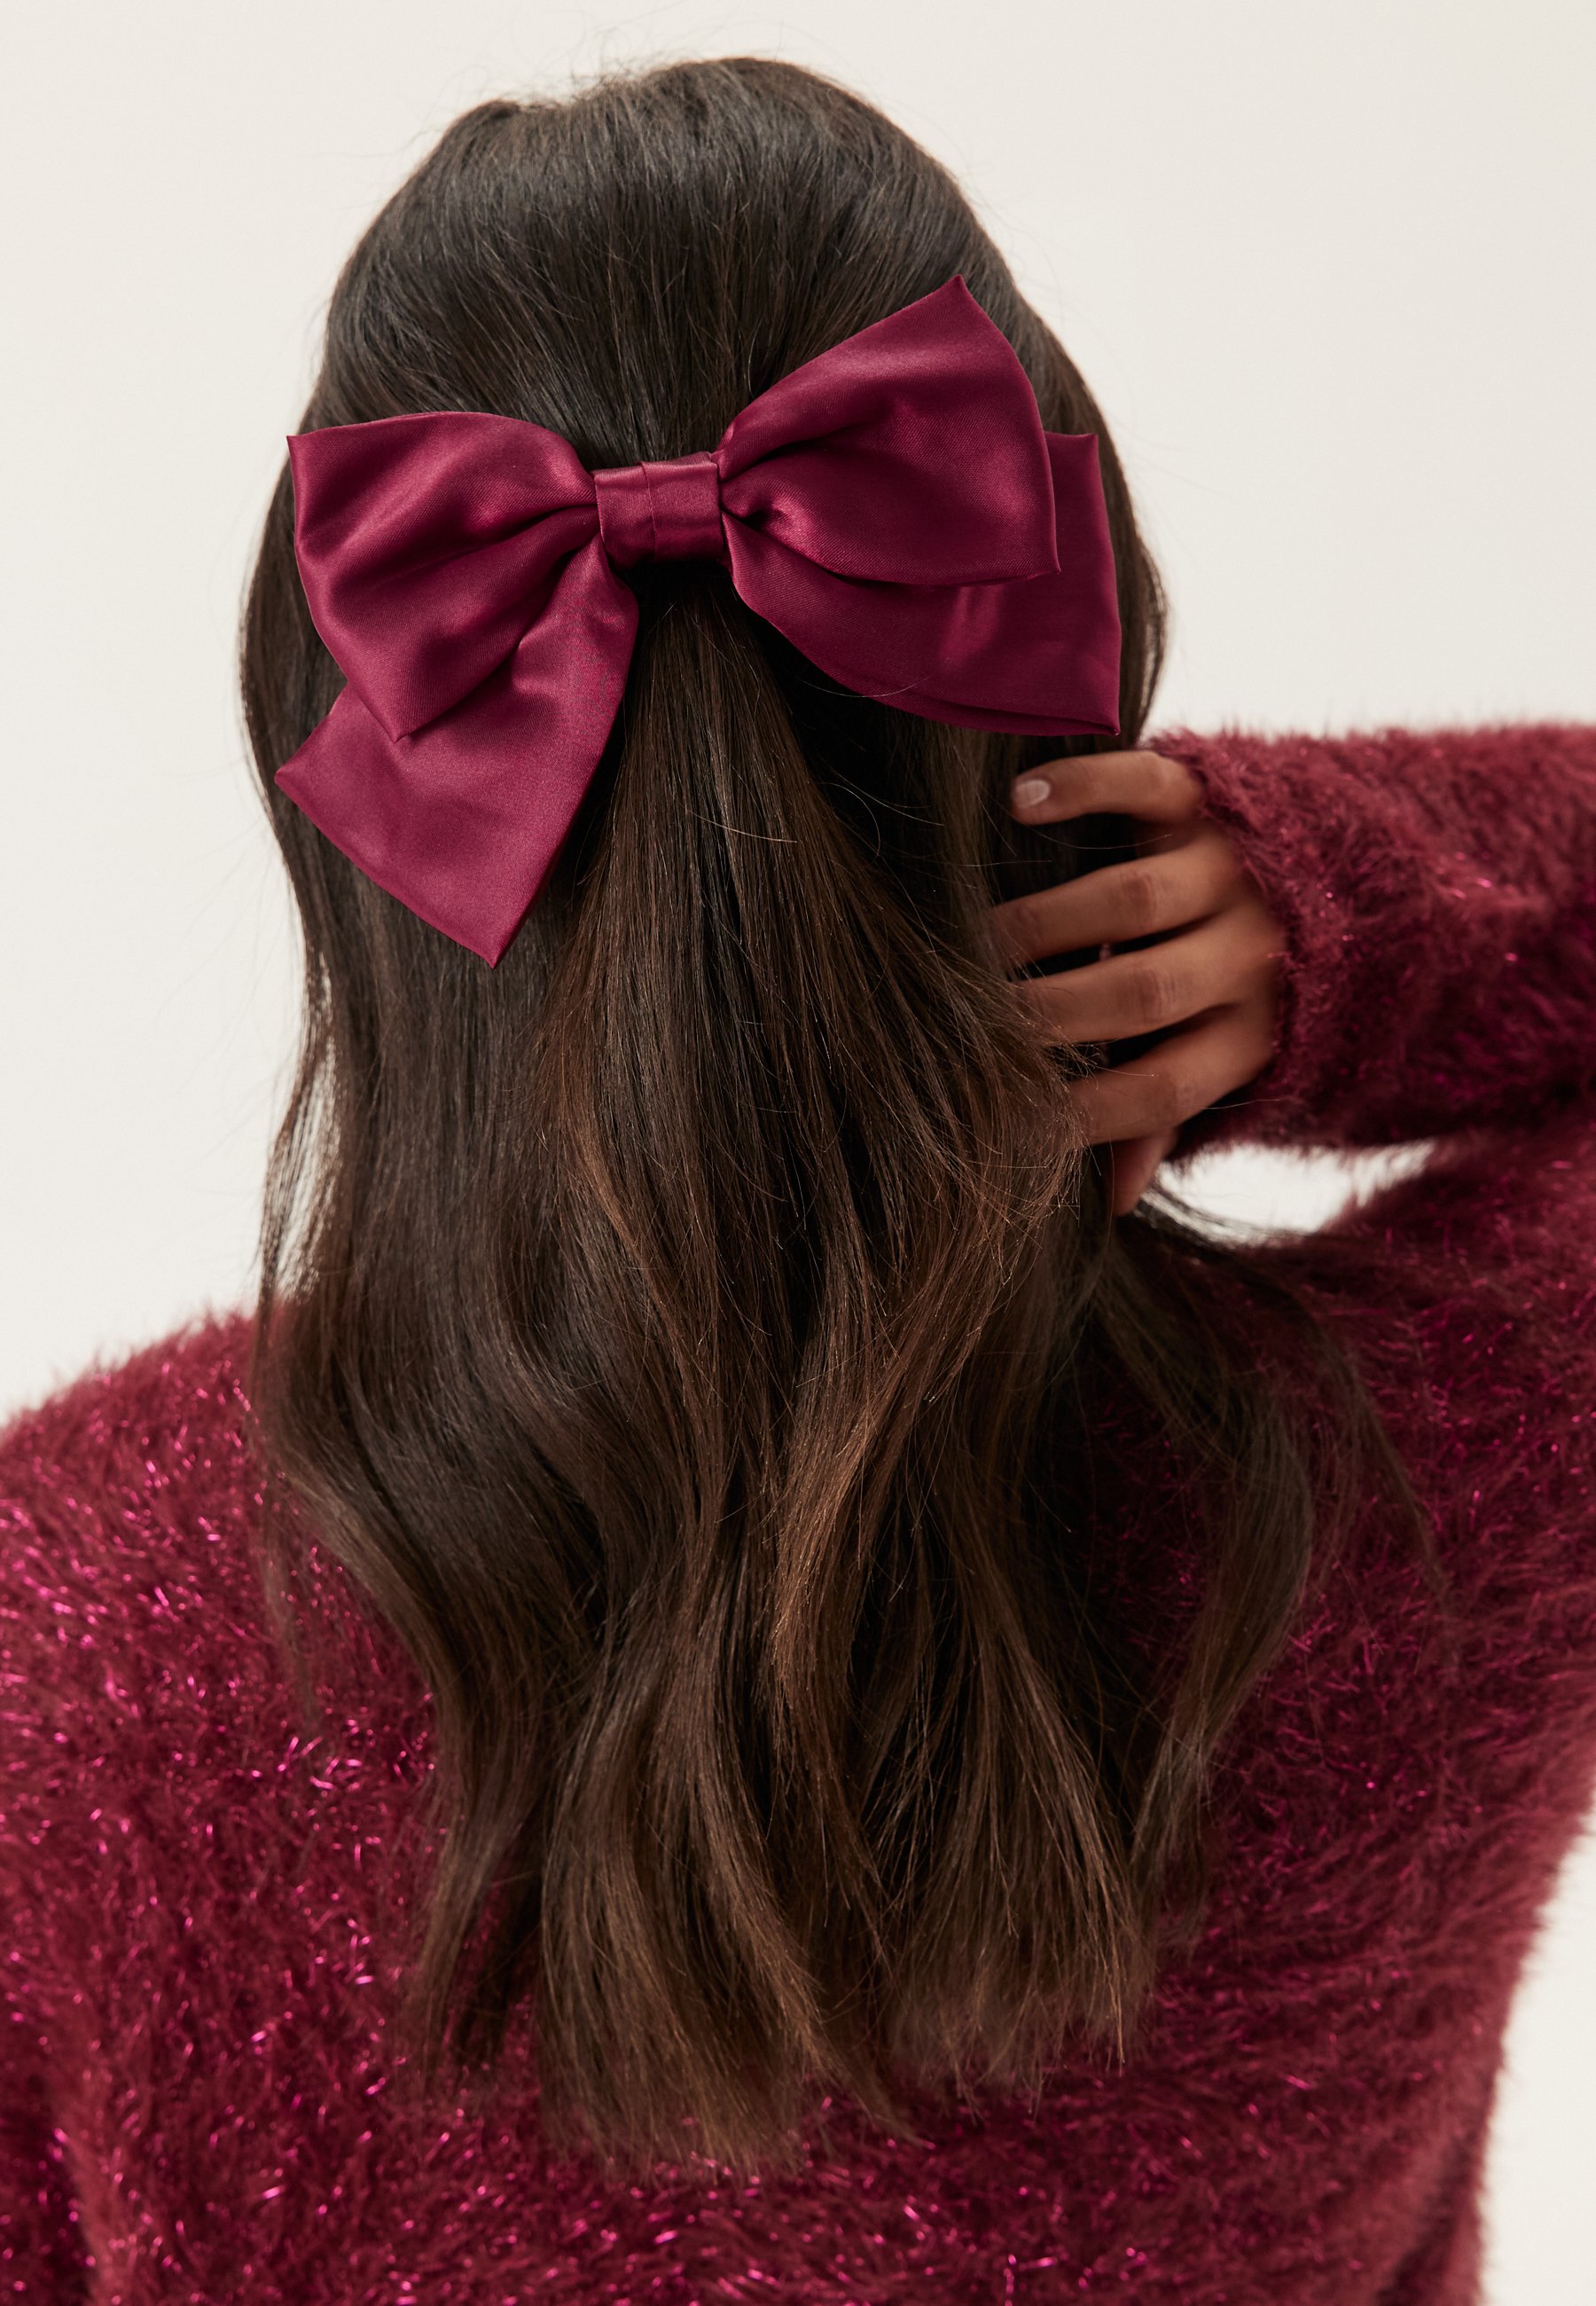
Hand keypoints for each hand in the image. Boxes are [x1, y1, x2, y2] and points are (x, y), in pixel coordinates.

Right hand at [988, 749, 1285, 1216]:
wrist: (1363, 868)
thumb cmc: (1261, 987)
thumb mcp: (1230, 1056)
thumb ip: (1167, 1112)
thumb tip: (1107, 1200)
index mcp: (1255, 1033)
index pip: (1163, 1085)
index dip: (1086, 1110)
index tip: (1011, 1114)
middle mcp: (1250, 951)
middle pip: (1143, 993)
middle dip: (1048, 1013)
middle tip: (973, 1020)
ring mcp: (1229, 866)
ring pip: (1133, 900)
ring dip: (1046, 921)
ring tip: (979, 940)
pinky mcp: (1207, 794)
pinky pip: (1142, 786)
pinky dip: (1080, 789)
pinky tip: (1017, 805)